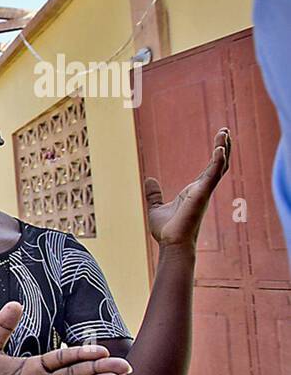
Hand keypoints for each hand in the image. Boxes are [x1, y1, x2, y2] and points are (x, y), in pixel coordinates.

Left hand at [145, 127, 231, 249]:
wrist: (171, 243)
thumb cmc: (167, 230)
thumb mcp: (156, 208)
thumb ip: (154, 194)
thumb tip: (149, 179)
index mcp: (195, 191)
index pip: (210, 169)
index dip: (216, 156)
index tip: (220, 141)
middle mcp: (202, 190)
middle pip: (218, 165)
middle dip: (223, 148)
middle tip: (225, 131)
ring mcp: (204, 191)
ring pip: (219, 166)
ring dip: (223, 149)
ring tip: (224, 133)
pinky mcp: (202, 194)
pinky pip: (213, 175)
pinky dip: (217, 162)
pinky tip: (219, 149)